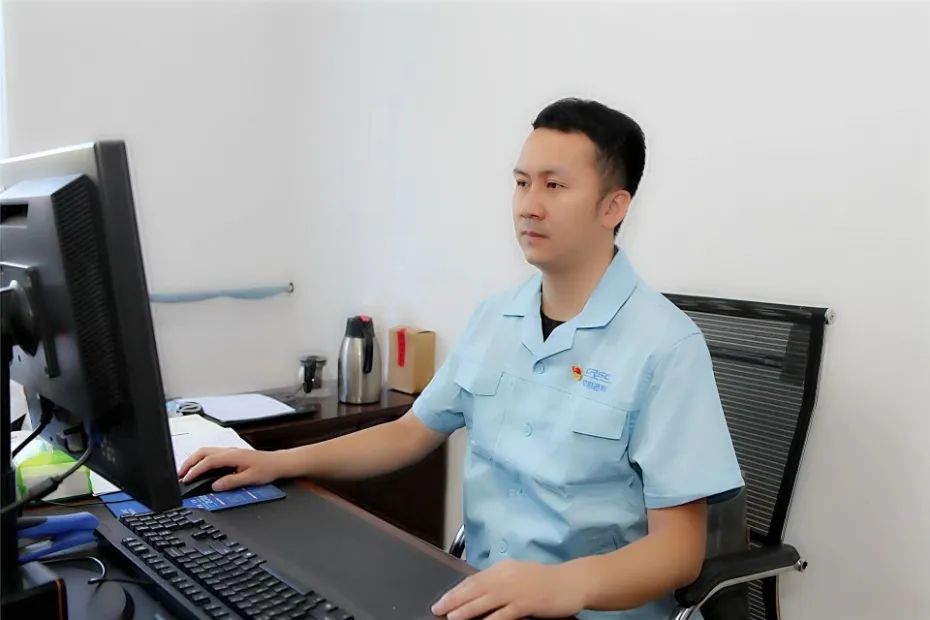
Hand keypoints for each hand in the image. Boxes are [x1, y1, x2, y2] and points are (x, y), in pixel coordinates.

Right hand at [177, 447, 282, 491]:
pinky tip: (200, 468)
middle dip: (189, 463)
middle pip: (203, 452)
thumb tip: (215, 486)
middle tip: (179, 475)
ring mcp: (230, 451)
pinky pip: (212, 454)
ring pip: (206, 451)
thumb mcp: (250, 478)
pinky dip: (201, 460)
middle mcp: (229, 451)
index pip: (207, 462)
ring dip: (194, 460)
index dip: (195, 471)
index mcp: (232, 456)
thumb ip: (231, 482)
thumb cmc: (267, 469)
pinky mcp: (232, 454)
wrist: (278, 463)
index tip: (186, 479)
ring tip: (186, 472)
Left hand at [431, 560, 585, 619]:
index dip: (457, 590)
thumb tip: (479, 591)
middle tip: (438, 608)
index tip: (443, 600)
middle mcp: (507, 576)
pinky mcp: (527, 603)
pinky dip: (491, 619)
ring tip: (451, 617)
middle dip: (455, 599)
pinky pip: (505, 613)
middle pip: (475, 588)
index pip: (474, 579)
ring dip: (467, 609)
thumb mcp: (519, 576)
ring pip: (486, 600)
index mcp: (503, 568)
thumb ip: (500, 582)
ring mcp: (517, 589)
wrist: (572, 582)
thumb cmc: (545, 581)